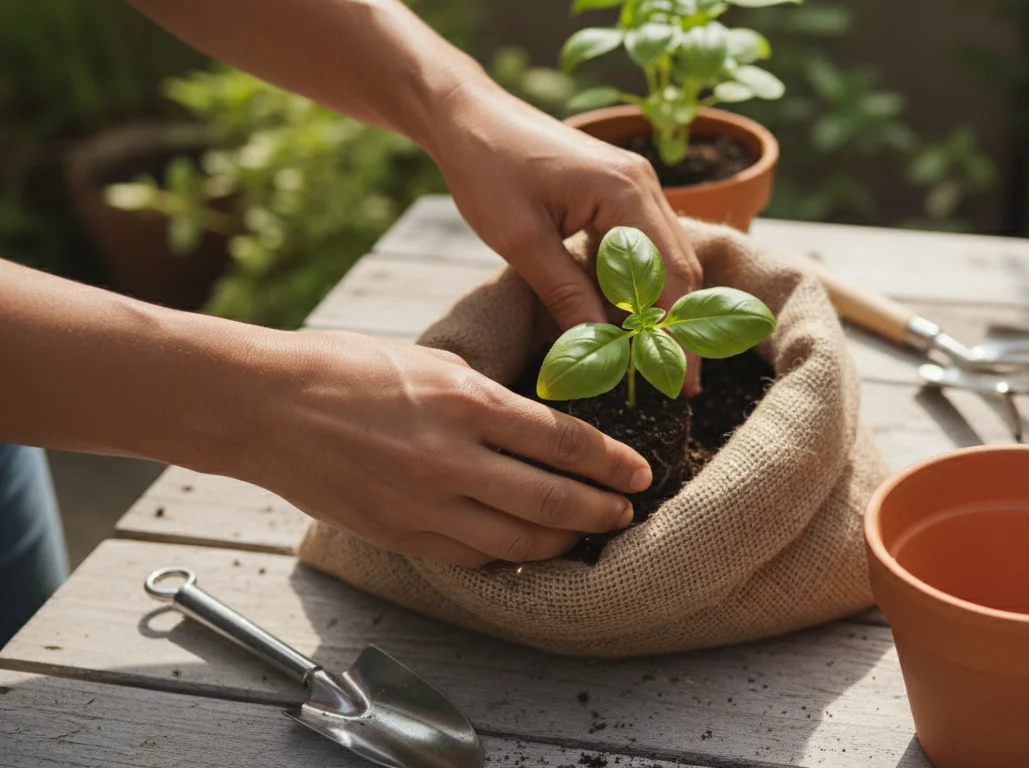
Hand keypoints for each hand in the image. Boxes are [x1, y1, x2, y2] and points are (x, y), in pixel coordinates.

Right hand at [242, 331, 652, 565]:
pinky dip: (509, 555)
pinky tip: (526, 546)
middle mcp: (453, 458)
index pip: (567, 442)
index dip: (614, 462)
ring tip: (585, 533)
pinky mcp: (400, 534)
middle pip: (555, 500)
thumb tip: (545, 429)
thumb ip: (489, 400)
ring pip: (519, 540)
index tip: (641, 471)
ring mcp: (425, 504)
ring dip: (564, 540)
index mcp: (467, 401)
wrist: (263, 405)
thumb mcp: (433, 362)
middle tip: (627, 511)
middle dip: (603, 510)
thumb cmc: (345, 369)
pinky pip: (473, 556)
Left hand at [426, 79, 703, 394]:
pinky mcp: (620, 190)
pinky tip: (629, 320)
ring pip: (665, 260)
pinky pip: (644, 245)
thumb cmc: (487, 168)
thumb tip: (603, 350)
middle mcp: (642, 184)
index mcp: (625, 191)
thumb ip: (567, 295)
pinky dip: (640, 285)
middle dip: (677, 328)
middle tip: (677, 384)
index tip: (679, 383)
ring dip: (660, 309)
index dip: (674, 334)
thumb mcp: (522, 242)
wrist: (468, 115)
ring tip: (655, 361)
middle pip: (679, 270)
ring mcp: (635, 185)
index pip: (668, 277)